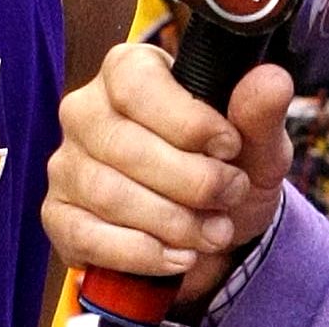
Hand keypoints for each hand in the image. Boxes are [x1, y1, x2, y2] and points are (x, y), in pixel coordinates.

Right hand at [41, 44, 295, 301]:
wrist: (212, 227)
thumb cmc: (227, 169)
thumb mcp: (257, 143)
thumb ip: (260, 113)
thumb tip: (270, 79)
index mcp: (129, 71)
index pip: (137, 84)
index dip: (187, 121)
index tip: (229, 147)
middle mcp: (86, 110)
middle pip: (125, 146)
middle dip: (191, 182)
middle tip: (231, 196)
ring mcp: (67, 164)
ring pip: (109, 194)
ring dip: (173, 222)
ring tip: (215, 231)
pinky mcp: (59, 214)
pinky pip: (88, 237)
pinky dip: (142, 253)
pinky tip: (179, 256)